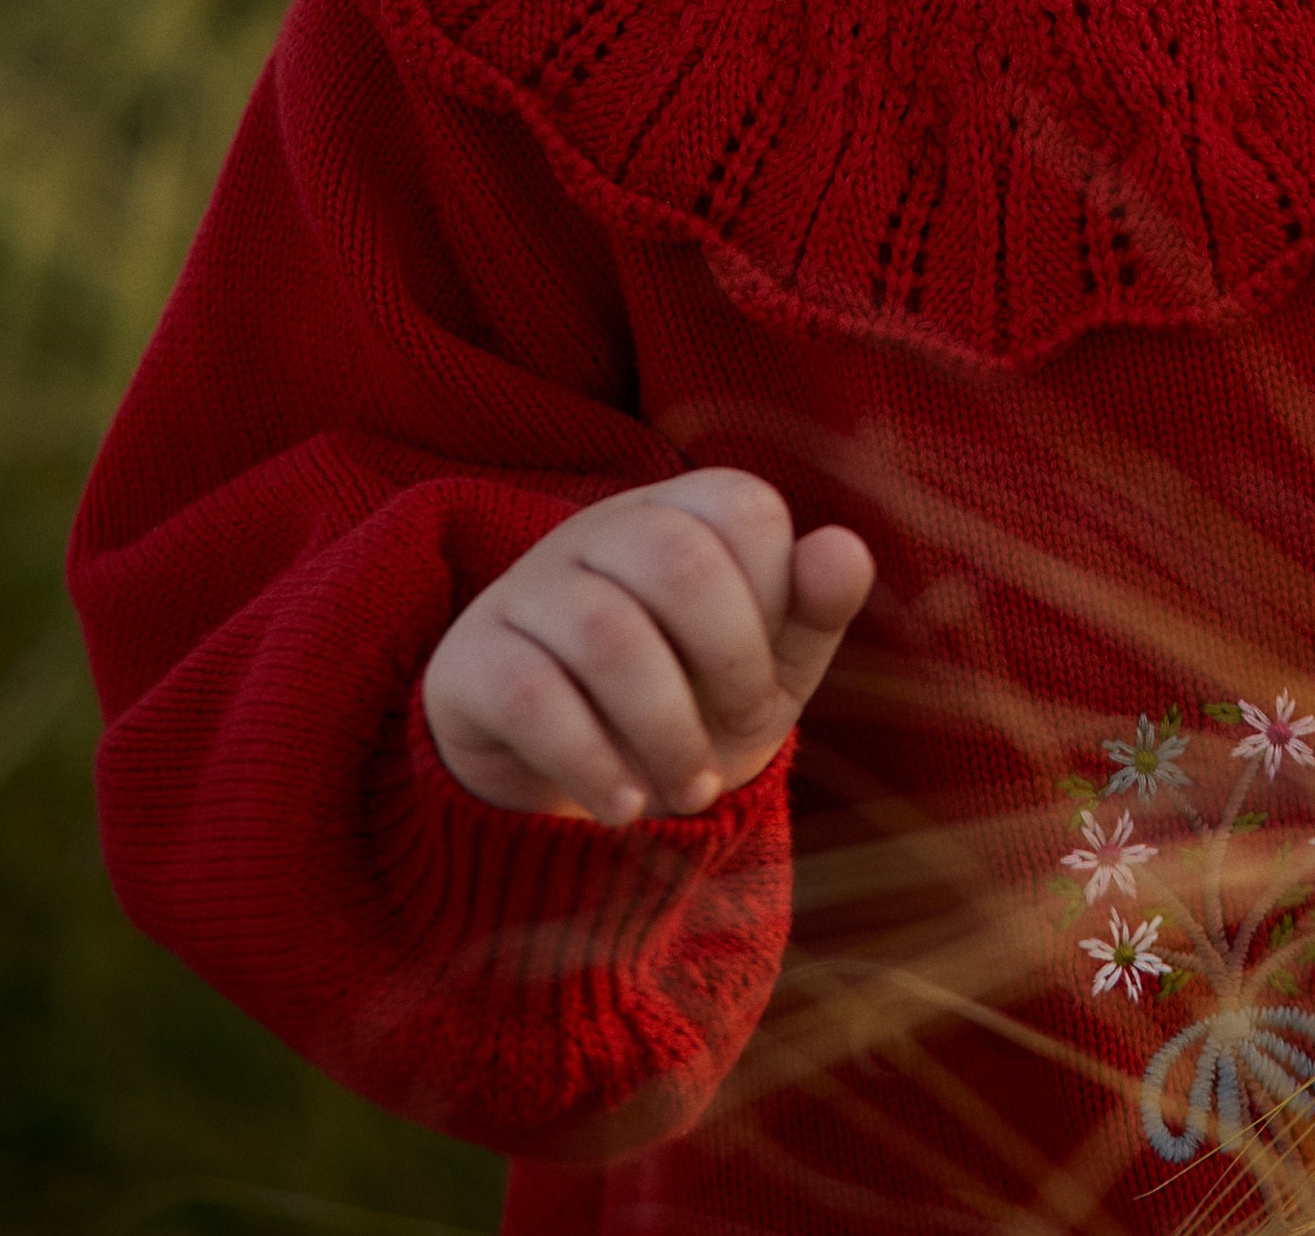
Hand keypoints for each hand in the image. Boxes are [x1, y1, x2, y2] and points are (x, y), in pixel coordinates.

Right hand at [422, 469, 874, 825]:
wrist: (565, 778)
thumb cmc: (688, 703)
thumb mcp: (764, 670)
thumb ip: (813, 611)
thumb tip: (844, 550)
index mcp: (681, 509)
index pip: (745, 510)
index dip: (773, 609)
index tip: (766, 692)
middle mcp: (601, 528)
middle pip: (676, 561)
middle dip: (727, 670)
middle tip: (735, 745)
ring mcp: (528, 586)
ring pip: (604, 632)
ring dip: (664, 731)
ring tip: (688, 790)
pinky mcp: (470, 658)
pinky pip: (529, 694)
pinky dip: (590, 761)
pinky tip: (623, 805)